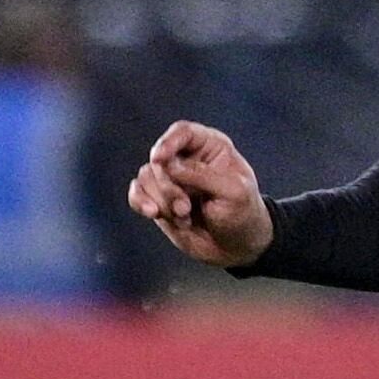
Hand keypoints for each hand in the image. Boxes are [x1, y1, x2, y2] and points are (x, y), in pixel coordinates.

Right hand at [127, 120, 271, 267]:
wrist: (235, 246)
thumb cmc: (242, 214)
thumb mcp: (233, 192)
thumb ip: (202, 175)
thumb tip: (168, 166)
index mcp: (210, 147)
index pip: (183, 132)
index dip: (168, 142)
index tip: (159, 158)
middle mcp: (187, 159)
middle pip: (161, 158)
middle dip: (168, 186)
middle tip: (185, 208)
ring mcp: (171, 180)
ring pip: (147, 176)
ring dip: (161, 200)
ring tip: (183, 217)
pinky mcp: (159, 200)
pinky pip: (137, 193)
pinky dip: (141, 202)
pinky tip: (152, 213)